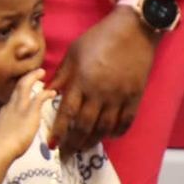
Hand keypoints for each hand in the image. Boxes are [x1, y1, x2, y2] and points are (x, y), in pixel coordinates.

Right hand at [0, 70, 55, 160]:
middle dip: (26, 78)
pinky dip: (45, 93)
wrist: (2, 147)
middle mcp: (11, 106)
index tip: (25, 91)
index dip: (19, 93)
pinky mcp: (29, 111)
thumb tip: (10, 139)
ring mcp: (20, 107)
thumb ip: (8, 133)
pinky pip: (38, 97)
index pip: (12, 99)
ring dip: (33, 77)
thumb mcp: (2, 136)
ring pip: (25, 85)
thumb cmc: (1, 147)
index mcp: (5, 113)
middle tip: (34, 73)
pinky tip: (52, 92)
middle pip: (17, 87)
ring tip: (41, 72)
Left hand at [50, 10, 156, 158]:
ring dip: (93, 140)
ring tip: (83, 147)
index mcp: (82, 80)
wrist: (132, 31)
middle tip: (66, 152)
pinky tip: (108, 136)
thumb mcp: (73, 53)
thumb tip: (47, 93)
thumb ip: (62, 76)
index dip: (59, 130)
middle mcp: (100, 92)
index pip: (67, 112)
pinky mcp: (135, 97)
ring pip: (105, 127)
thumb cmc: (97, 39)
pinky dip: (116, 132)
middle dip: (74, 141)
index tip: (51, 144)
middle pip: (85, 125)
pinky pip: (126, 121)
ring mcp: (119, 96)